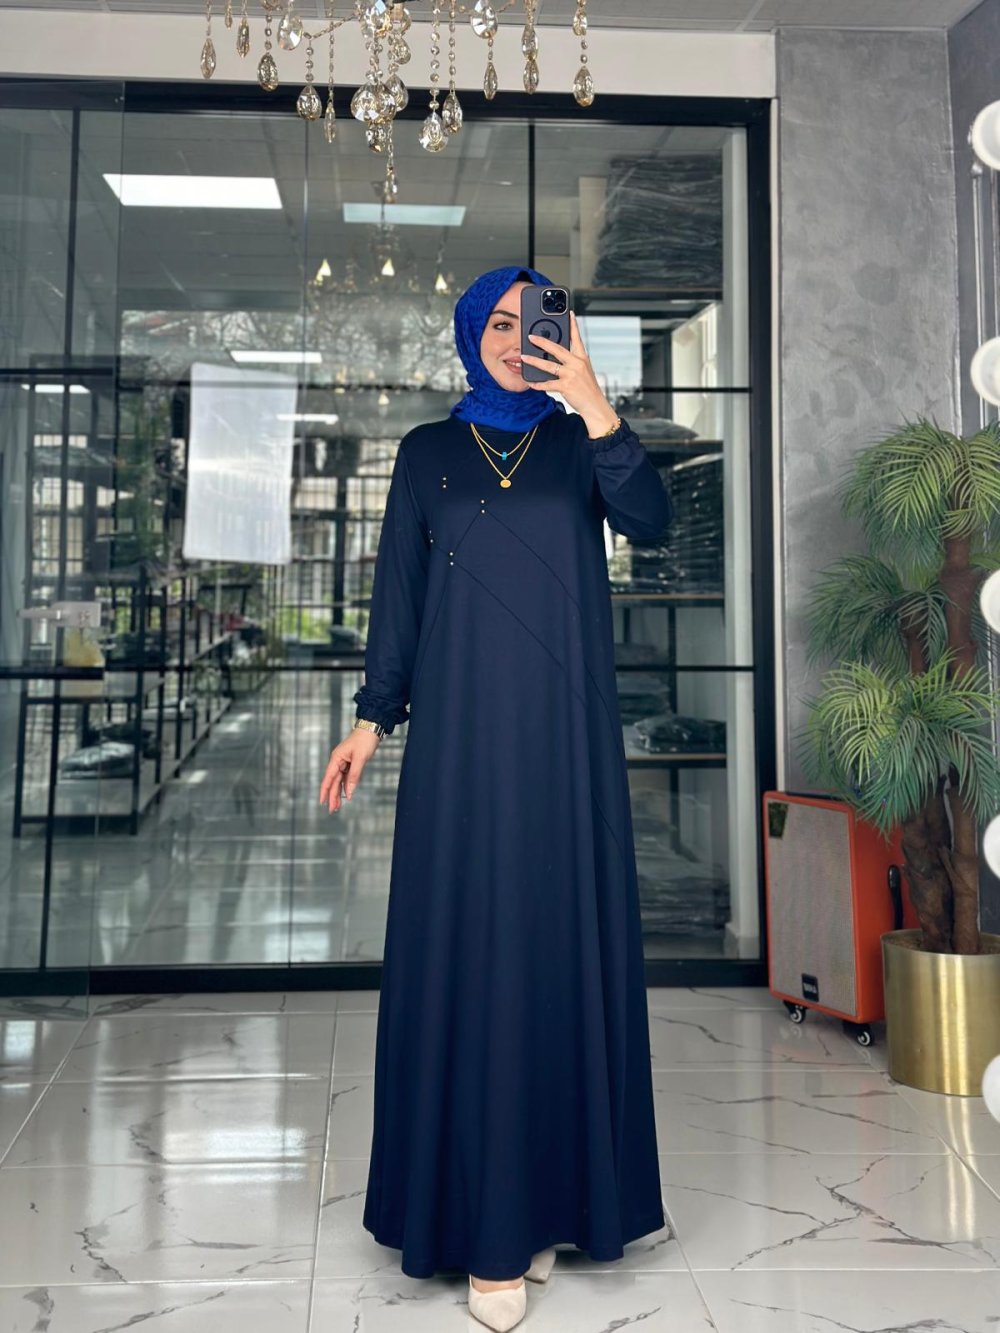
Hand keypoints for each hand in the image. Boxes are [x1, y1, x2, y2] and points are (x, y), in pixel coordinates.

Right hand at [319, 728, 380, 811]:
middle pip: (333, 782)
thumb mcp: (360, 758)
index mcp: (336, 759)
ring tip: (337, 806)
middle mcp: (338, 761)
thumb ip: (354, 775)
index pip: (328, 778)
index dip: (325, 791)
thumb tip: (349, 791)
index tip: (322, 802)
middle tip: (332, 810)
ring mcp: (344, 763)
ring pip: (339, 781)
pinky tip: (346, 795)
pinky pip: (347, 777)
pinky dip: (346, 786)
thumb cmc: (365, 740)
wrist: (372, 729)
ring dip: (338, 793)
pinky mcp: (351, 763)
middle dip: (332, 796)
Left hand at [521, 311, 618, 435]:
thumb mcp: (584, 371)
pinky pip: (548, 384)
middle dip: (542, 342)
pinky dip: (538, 384)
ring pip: (549, 365)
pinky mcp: (566, 386)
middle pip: (557, 349)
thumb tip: (556, 357)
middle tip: (531, 336)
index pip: (577, 338)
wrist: (595, 406)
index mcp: (582, 358)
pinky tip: (530, 382)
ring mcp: (571, 375)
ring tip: (524, 357)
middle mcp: (577, 364)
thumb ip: (572, 362)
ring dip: (534, 361)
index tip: (569, 313)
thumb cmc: (588, 389)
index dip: (573, 325)